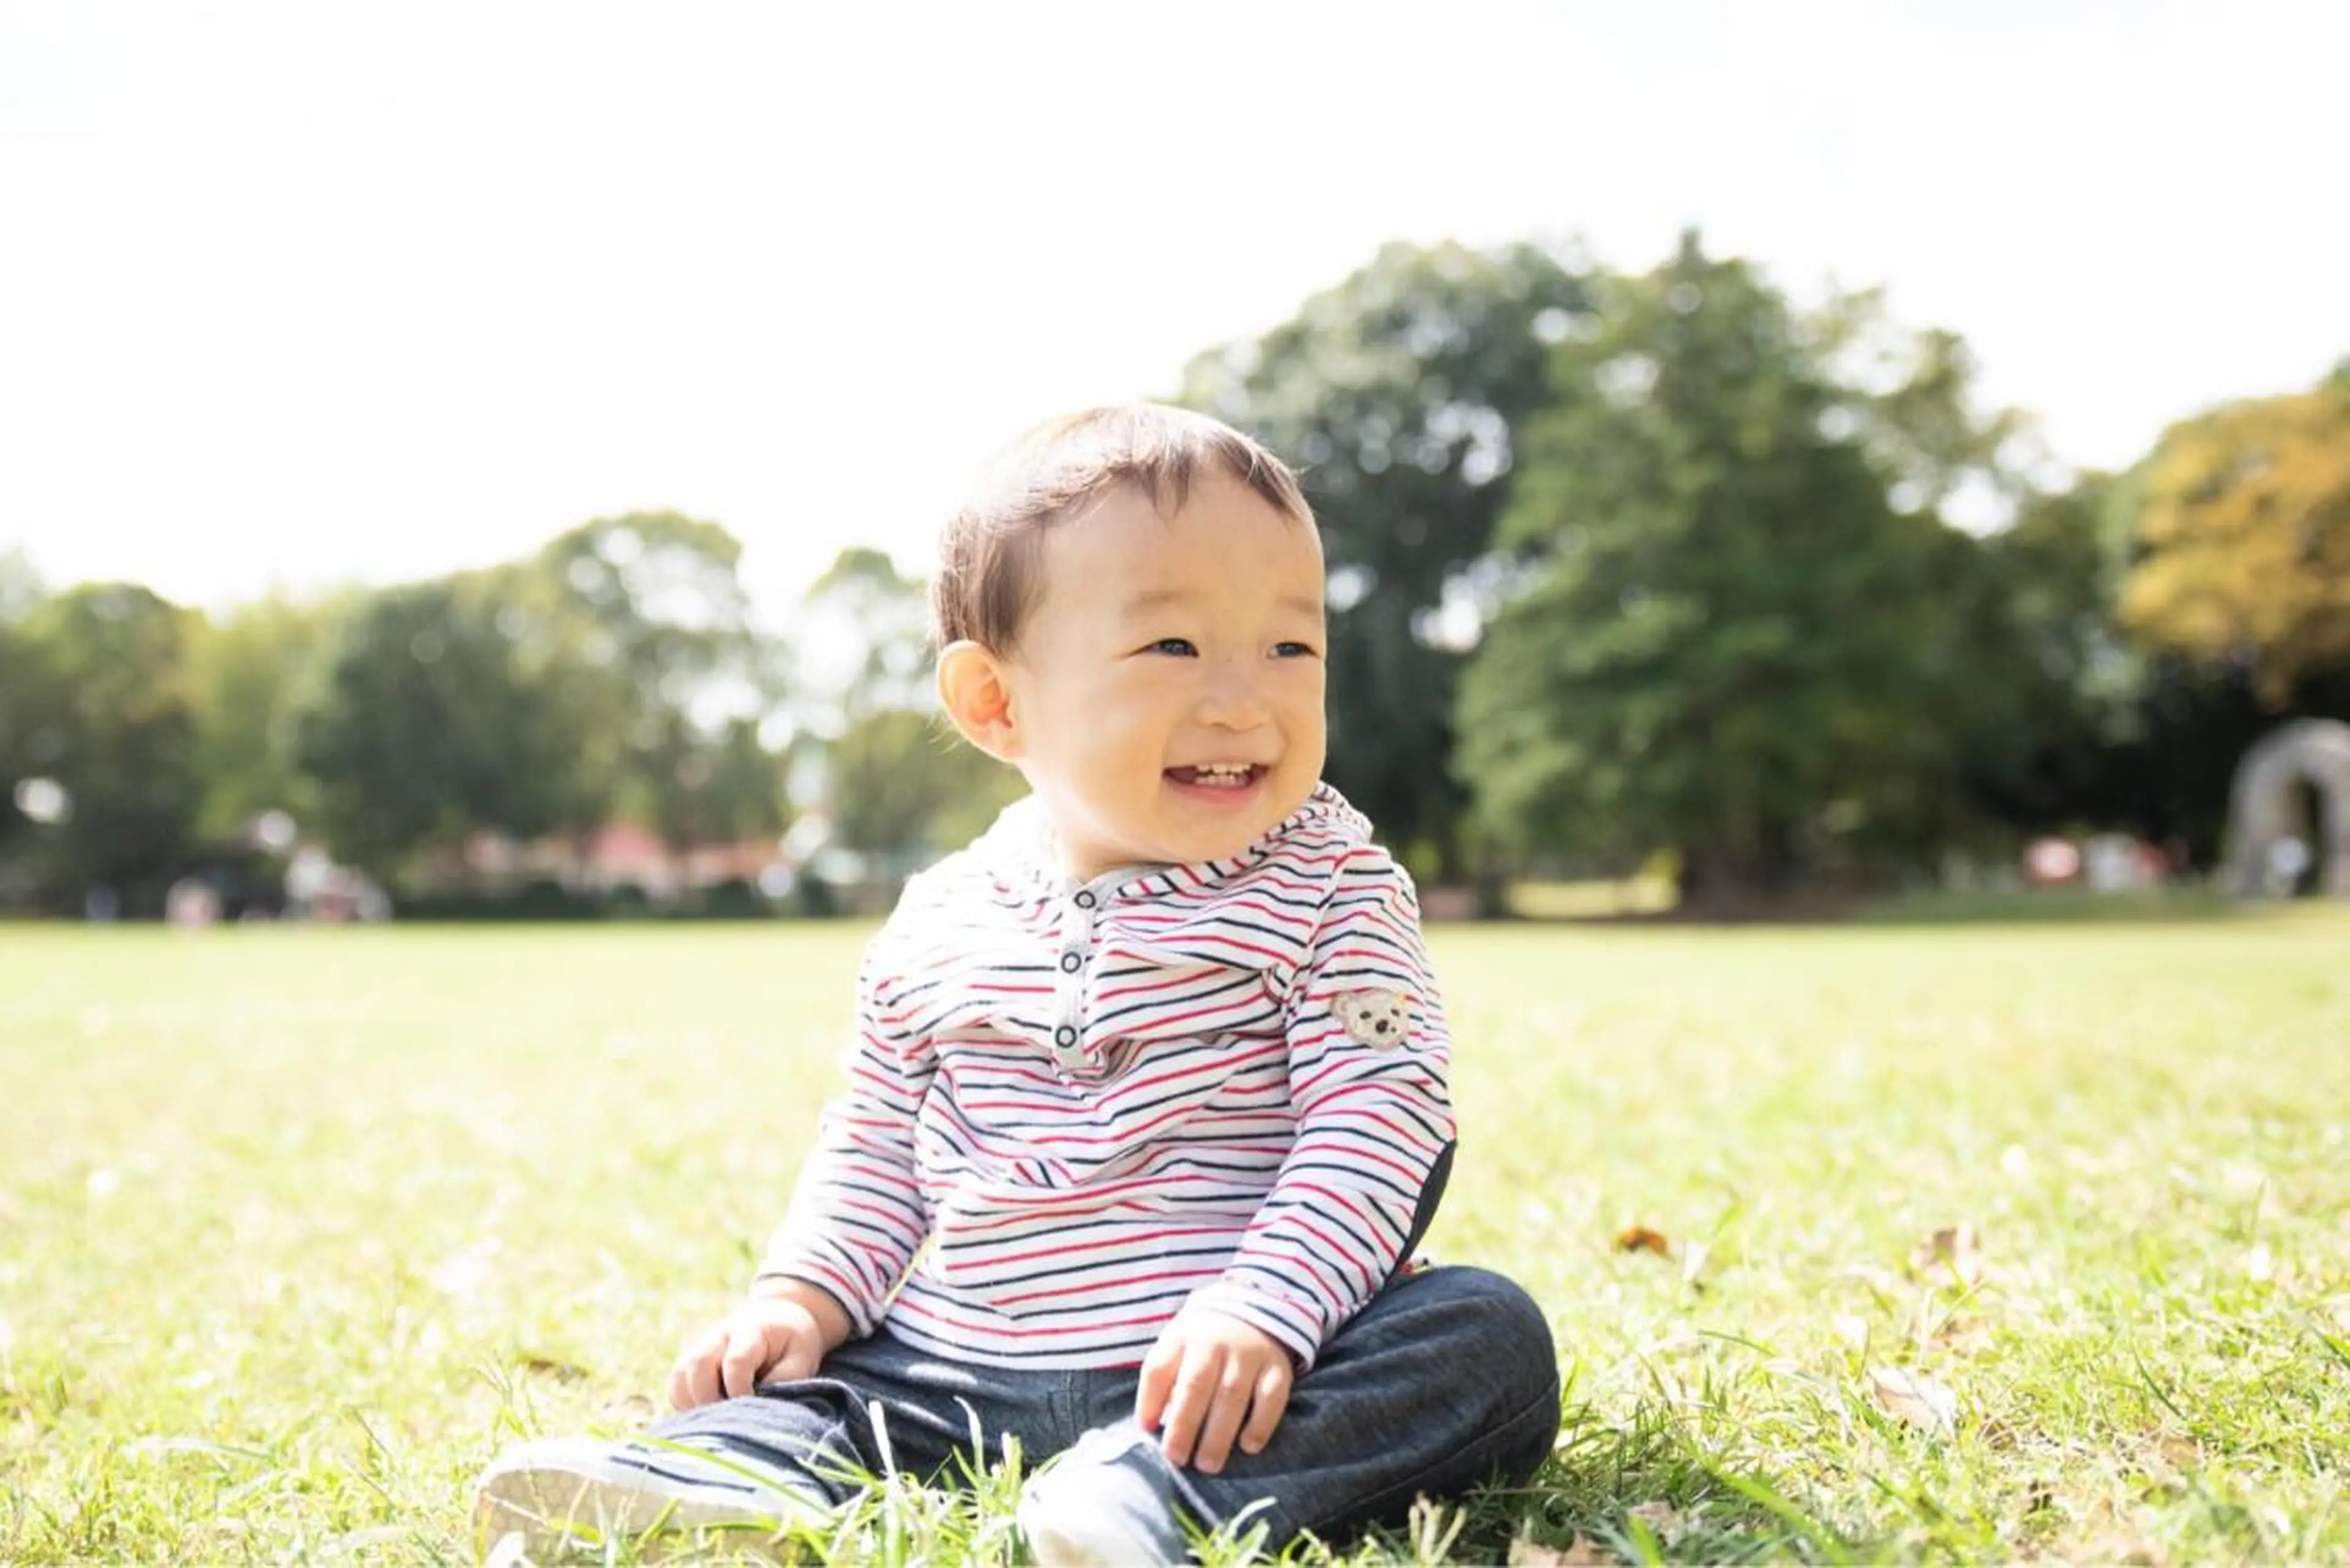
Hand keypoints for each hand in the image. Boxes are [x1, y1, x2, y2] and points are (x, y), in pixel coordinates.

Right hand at [668, 1282, 850, 1410]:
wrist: (777, 1315)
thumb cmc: (792, 1342)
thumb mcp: (802, 1356)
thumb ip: (785, 1380)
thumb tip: (762, 1408)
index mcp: (751, 1331)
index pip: (736, 1362)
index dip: (740, 1391)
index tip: (751, 1415)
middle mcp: (718, 1336)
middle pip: (698, 1366)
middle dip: (709, 1400)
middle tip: (729, 1423)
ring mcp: (700, 1347)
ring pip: (680, 1378)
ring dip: (693, 1405)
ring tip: (716, 1423)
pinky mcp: (690, 1361)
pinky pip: (676, 1387)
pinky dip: (685, 1406)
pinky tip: (706, 1417)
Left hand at [1134, 1309, 1293, 1473]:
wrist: (1255, 1310)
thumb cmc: (1205, 1341)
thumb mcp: (1178, 1344)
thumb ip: (1163, 1378)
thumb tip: (1148, 1425)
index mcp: (1182, 1337)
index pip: (1159, 1368)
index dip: (1149, 1401)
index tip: (1146, 1430)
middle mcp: (1214, 1342)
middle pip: (1195, 1385)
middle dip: (1184, 1426)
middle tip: (1177, 1459)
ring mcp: (1248, 1353)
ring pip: (1232, 1396)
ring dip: (1218, 1434)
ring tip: (1207, 1465)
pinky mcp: (1278, 1367)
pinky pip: (1271, 1397)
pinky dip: (1260, 1424)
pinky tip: (1248, 1446)